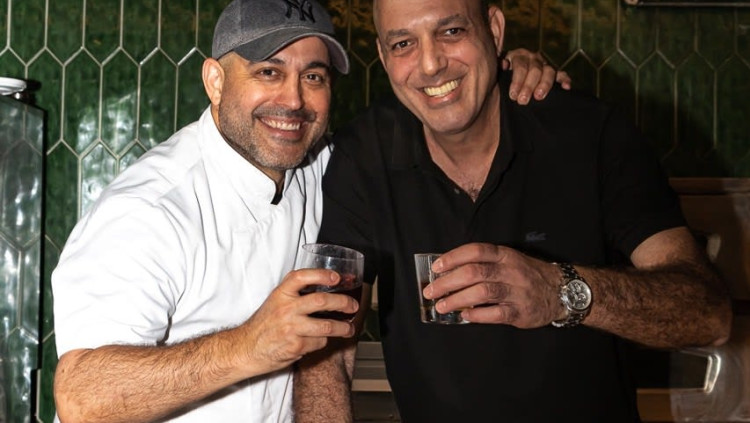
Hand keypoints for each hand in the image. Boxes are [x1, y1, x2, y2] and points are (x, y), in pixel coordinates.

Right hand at [240, 269, 357, 374]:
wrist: (246, 349)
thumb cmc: (263, 325)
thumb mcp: (274, 302)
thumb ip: (293, 293)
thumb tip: (323, 287)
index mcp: (280, 294)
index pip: (301, 277)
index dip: (321, 275)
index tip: (336, 277)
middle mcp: (285, 309)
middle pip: (321, 301)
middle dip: (343, 303)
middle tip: (352, 306)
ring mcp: (291, 328)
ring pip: (326, 326)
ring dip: (342, 328)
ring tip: (349, 329)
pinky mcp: (295, 346)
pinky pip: (319, 342)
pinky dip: (323, 341)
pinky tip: (321, 340)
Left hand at [423, 243, 562, 327]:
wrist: (562, 291)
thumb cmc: (527, 275)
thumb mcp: (509, 261)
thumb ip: (484, 264)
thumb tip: (449, 272)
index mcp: (505, 255)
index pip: (475, 251)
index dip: (453, 258)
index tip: (436, 268)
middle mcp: (510, 270)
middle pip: (474, 272)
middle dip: (448, 282)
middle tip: (430, 291)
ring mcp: (517, 291)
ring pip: (482, 292)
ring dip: (457, 299)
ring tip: (441, 306)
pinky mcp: (521, 312)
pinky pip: (495, 314)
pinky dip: (477, 315)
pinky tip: (464, 316)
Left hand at [502, 48, 571, 104]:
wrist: (509, 83)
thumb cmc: (502, 79)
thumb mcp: (497, 72)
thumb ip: (499, 67)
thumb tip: (505, 64)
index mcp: (518, 56)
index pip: (520, 66)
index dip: (517, 81)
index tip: (513, 96)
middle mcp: (533, 58)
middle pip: (535, 70)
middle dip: (528, 86)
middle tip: (523, 101)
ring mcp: (544, 64)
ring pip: (549, 71)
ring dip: (545, 84)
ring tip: (539, 96)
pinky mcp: (554, 73)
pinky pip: (561, 74)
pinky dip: (565, 80)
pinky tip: (566, 87)